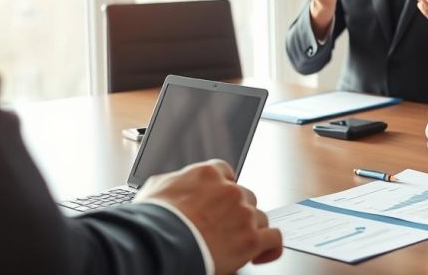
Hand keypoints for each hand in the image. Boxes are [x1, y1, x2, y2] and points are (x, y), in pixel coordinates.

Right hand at [135, 159, 282, 273]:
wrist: (159, 244)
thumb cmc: (153, 220)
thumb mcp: (157, 188)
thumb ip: (175, 182)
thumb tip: (174, 185)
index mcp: (208, 174)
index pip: (226, 173)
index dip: (224, 188)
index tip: (219, 199)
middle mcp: (230, 190)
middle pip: (245, 196)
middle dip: (236, 211)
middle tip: (223, 226)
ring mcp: (243, 214)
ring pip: (260, 217)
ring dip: (250, 229)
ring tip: (235, 243)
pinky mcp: (251, 239)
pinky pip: (273, 238)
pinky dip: (270, 247)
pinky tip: (261, 253)